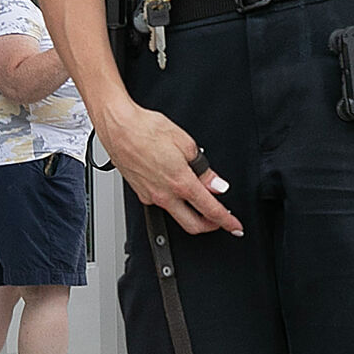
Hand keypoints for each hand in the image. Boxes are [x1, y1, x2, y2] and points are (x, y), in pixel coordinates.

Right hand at [93, 100, 239, 236]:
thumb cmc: (146, 129)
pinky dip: (174, 203)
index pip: (210, 210)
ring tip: (201, 202)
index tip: (236, 227)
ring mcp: (149, 196)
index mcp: (180, 183)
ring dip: (192, 216)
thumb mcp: (186, 144)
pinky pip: (161, 205)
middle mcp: (164, 195)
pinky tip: (178, 190)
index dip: (227, 222)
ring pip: (176, 217)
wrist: (117, 126)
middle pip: (193, 225)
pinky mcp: (140, 193)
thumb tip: (217, 185)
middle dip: (211, 226)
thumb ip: (204, 170)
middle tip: (221, 220)